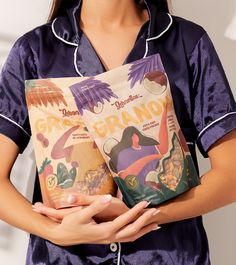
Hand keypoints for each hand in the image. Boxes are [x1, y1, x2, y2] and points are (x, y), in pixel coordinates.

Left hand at [33, 195, 128, 222]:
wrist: (126, 219)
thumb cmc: (113, 210)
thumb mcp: (99, 203)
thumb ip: (84, 201)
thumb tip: (69, 197)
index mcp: (80, 217)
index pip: (59, 214)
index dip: (47, 211)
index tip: (35, 207)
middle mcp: (79, 220)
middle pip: (58, 217)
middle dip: (46, 212)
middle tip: (34, 207)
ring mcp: (83, 221)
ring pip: (63, 218)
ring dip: (52, 214)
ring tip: (41, 209)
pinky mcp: (87, 220)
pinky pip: (71, 218)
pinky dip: (62, 215)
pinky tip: (65, 211)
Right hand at [44, 195, 159, 245]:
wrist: (64, 235)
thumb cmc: (71, 223)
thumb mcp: (81, 213)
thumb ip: (95, 205)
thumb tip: (108, 197)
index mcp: (105, 230)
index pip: (125, 220)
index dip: (136, 211)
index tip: (146, 202)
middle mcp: (110, 237)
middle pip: (133, 231)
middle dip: (145, 221)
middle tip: (157, 211)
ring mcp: (110, 239)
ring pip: (132, 237)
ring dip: (144, 230)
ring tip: (157, 224)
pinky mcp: (109, 238)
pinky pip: (127, 238)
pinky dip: (137, 234)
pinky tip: (142, 231)